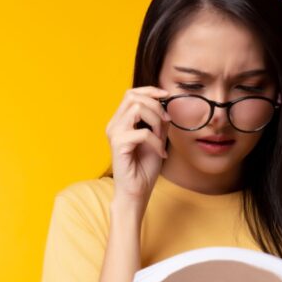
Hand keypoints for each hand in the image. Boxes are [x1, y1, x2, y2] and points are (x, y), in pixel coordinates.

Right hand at [105, 86, 171, 205]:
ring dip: (155, 121)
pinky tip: (160, 153)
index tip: (167, 95)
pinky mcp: (118, 144)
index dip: (149, 90)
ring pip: (137, 109)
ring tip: (160, 138)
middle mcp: (114, 125)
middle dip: (155, 106)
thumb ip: (159, 122)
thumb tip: (166, 105)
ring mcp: (114, 133)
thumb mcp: (157, 139)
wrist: (136, 191)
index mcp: (120, 121)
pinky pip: (143, 133)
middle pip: (133, 97)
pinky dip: (156, 141)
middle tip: (166, 123)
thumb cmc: (144, 168)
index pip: (131, 94)